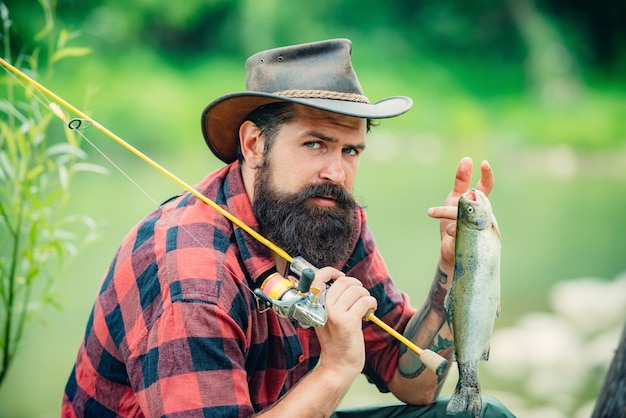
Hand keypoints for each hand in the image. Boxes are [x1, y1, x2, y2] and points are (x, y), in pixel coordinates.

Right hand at [312, 267, 377, 379]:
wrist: (338, 365)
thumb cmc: (335, 341)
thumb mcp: (325, 317)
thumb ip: (329, 300)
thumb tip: (342, 280)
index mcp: (314, 305)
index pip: (317, 277)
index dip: (331, 272)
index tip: (340, 276)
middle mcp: (322, 307)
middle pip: (343, 281)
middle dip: (356, 285)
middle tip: (360, 296)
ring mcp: (334, 314)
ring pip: (357, 290)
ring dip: (366, 295)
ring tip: (366, 306)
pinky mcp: (347, 322)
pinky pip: (365, 301)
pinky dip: (372, 303)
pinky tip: (370, 311)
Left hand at [427, 157, 494, 271]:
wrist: (450, 251)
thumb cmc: (453, 223)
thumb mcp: (454, 199)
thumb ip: (460, 181)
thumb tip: (466, 159)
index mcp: (477, 202)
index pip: (486, 186)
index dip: (486, 174)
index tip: (482, 162)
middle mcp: (482, 212)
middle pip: (475, 197)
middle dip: (470, 190)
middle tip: (461, 182)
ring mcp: (480, 226)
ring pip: (462, 213)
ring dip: (445, 212)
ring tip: (432, 212)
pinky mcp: (472, 239)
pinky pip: (460, 229)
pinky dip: (451, 229)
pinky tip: (448, 232)